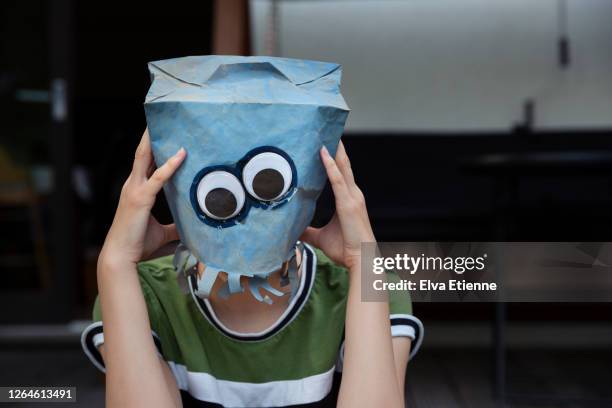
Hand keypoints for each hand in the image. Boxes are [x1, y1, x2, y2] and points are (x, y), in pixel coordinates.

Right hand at [99, 129, 185, 266]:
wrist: (122, 256)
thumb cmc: (138, 243)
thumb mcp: (162, 232)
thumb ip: (175, 226)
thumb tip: (190, 226)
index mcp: (136, 189)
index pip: (145, 163)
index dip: (152, 146)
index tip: (161, 132)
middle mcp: (133, 185)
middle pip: (142, 153)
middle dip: (150, 135)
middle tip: (161, 117)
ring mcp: (135, 190)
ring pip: (145, 158)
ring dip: (155, 141)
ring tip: (164, 123)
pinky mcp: (140, 198)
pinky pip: (158, 178)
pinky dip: (170, 165)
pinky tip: (181, 155)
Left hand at [300, 141, 374, 269]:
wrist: (361, 259)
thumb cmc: (345, 249)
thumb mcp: (321, 238)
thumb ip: (308, 231)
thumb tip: (293, 231)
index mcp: (348, 199)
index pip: (341, 173)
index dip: (335, 157)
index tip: (327, 142)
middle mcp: (353, 194)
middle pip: (344, 164)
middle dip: (337, 147)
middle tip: (328, 129)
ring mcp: (352, 197)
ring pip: (342, 167)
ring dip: (334, 149)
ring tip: (326, 132)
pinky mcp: (348, 203)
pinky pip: (338, 179)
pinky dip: (330, 165)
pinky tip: (323, 152)